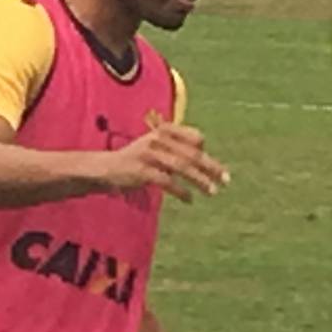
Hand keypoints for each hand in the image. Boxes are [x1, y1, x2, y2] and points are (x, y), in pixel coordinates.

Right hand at [104, 120, 227, 200]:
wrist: (105, 168)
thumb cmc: (136, 159)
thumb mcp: (156, 147)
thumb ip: (177, 148)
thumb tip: (204, 157)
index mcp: (164, 131)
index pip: (194, 136)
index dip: (205, 151)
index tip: (214, 167)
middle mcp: (158, 139)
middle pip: (192, 153)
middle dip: (211, 167)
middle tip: (226, 180)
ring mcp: (149, 155)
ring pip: (182, 167)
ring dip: (200, 181)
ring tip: (212, 192)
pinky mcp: (141, 171)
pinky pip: (167, 181)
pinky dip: (180, 191)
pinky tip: (189, 199)